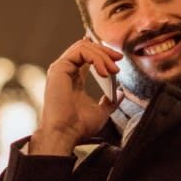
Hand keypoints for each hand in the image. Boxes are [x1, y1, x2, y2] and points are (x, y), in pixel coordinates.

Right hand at [29, 37, 122, 155]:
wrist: (66, 133)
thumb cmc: (79, 126)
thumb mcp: (102, 112)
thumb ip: (110, 101)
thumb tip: (120, 92)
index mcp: (74, 79)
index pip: (85, 56)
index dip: (101, 51)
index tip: (117, 57)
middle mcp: (65, 71)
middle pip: (85, 48)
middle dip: (105, 51)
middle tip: (119, 60)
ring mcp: (61, 69)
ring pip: (83, 47)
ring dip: (102, 55)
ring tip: (113, 70)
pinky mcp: (59, 68)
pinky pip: (80, 51)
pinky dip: (96, 58)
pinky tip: (104, 72)